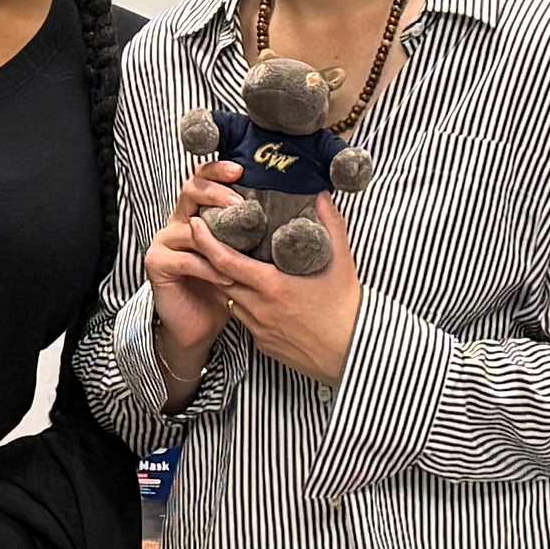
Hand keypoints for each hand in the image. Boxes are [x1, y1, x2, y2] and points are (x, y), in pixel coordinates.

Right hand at [144, 156, 246, 373]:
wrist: (200, 323)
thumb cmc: (227, 287)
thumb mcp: (247, 254)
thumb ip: (262, 230)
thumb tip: (307, 206)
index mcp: (198, 213)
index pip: (203, 178)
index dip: (218, 170)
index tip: (241, 170)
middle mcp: (178, 221)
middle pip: (190, 191)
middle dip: (217, 193)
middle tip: (241, 202)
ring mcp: (165, 241)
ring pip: (189, 227)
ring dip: (218, 236)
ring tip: (243, 240)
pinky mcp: (158, 264)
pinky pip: (185, 260)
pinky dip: (209, 269)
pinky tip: (229, 277)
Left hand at [209, 191, 362, 384]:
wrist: (354, 352)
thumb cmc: (347, 307)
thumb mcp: (342, 261)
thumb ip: (330, 224)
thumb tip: (322, 196)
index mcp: (272, 286)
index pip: (225, 261)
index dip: (205, 241)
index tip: (196, 223)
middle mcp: (259, 309)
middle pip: (220, 280)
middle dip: (210, 260)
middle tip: (209, 241)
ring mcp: (259, 329)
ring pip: (232, 301)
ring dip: (229, 284)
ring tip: (233, 267)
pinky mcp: (264, 345)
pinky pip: (246, 322)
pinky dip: (246, 306)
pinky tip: (259, 298)